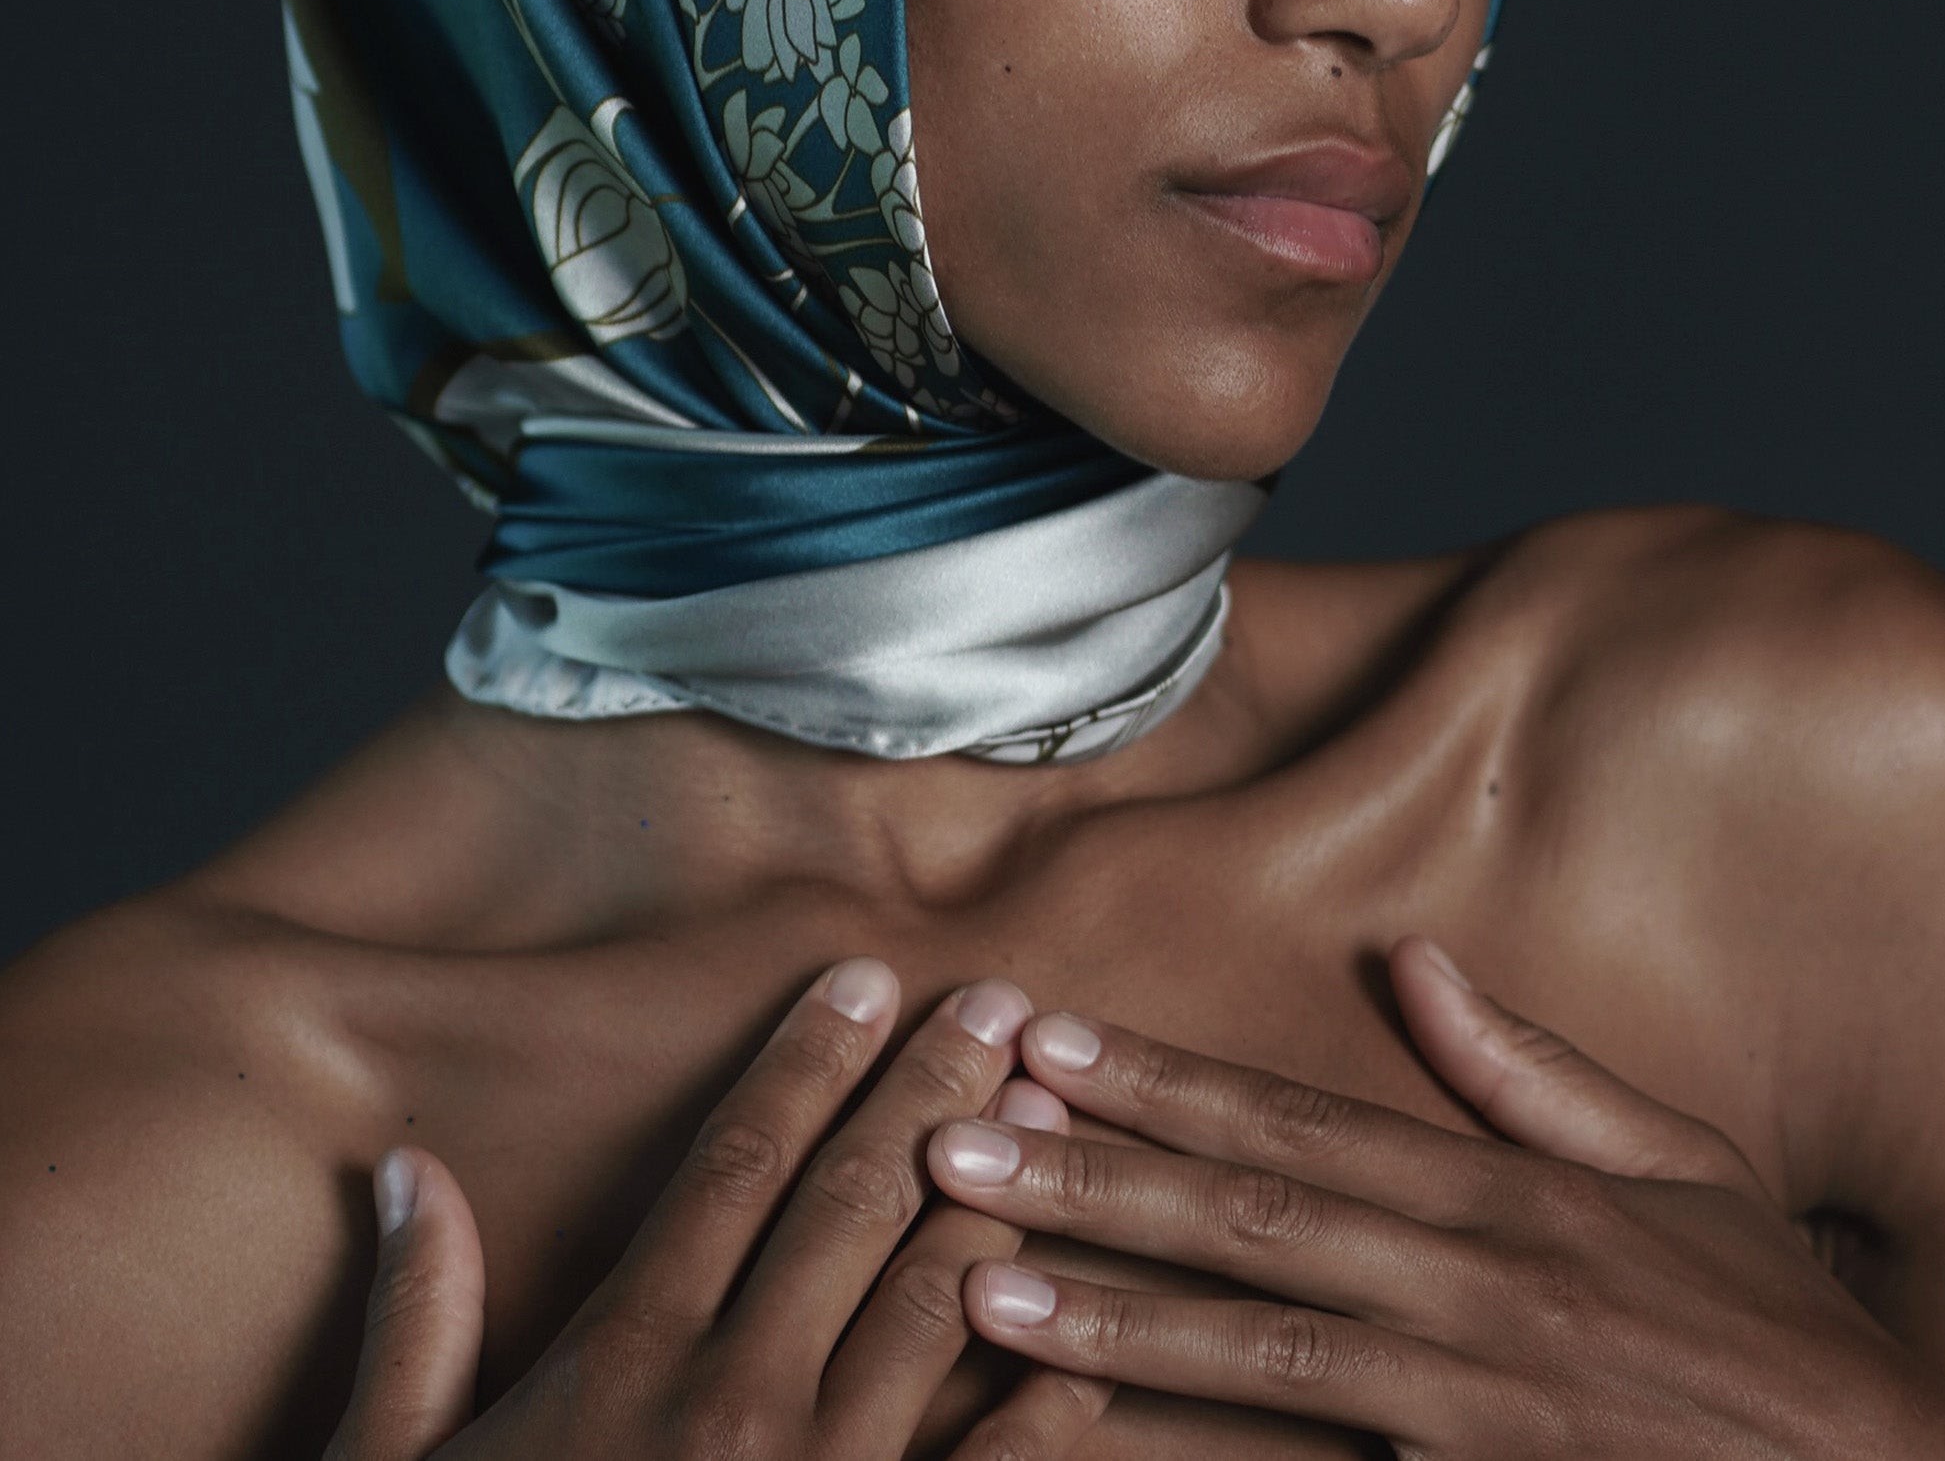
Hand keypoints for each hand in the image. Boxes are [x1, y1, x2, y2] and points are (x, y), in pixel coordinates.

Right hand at [326, 959, 1110, 1460]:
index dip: (801, 1063)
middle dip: (929, 1090)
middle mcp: (730, 1405)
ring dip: (997, 1201)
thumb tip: (413, 1170)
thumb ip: (420, 1318)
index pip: (732, 1167)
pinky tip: (1088, 1345)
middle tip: (994, 998)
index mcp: (623, 1359)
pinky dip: (1047, 1409)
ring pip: (932, 1308)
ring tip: (1050, 1114)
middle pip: (850, 1205)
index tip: (858, 977)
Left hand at [923, 938, 1944, 1457]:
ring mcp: (1461, 1411)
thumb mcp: (1674, 1163)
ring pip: (1251, 1360)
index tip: (1049, 1041)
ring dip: (1106, 1327)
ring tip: (976, 1296)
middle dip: (1089, 1185)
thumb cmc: (1767, 1327)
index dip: (1162, 1080)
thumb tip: (1416, 958)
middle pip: (1242, 1225)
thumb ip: (1530, 1068)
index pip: (1295, 1120)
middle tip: (952, 1152)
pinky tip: (1091, 1453)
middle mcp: (1466, 1291)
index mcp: (1501, 1194)